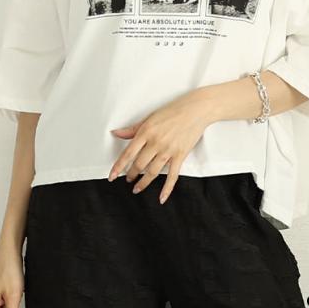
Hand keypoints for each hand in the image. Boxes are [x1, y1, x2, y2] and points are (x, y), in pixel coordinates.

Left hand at [108, 87, 216, 203]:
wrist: (196, 109)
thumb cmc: (173, 111)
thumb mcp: (150, 117)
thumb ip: (133, 129)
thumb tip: (116, 133)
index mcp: (146, 132)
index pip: (128, 154)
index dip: (118, 167)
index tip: (112, 176)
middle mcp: (155, 142)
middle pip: (139, 164)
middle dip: (131, 174)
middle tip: (128, 179)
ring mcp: (168, 150)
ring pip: (152, 172)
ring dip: (143, 183)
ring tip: (137, 187)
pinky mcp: (180, 155)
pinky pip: (172, 176)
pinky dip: (166, 189)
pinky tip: (161, 198)